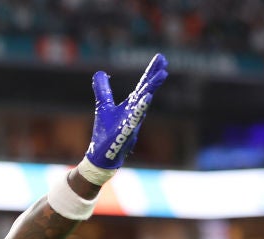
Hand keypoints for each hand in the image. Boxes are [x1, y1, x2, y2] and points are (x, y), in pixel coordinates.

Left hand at [85, 53, 168, 169]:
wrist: (102, 156)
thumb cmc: (106, 132)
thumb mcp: (103, 106)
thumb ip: (103, 90)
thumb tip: (99, 72)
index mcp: (131, 105)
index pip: (143, 86)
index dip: (151, 72)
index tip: (161, 58)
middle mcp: (134, 112)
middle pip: (146, 92)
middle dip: (154, 78)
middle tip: (163, 63)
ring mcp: (131, 123)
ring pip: (143, 105)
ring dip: (151, 90)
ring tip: (161, 75)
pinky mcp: (124, 133)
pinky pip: (134, 120)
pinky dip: (140, 109)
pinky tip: (146, 98)